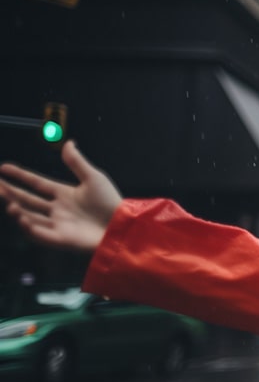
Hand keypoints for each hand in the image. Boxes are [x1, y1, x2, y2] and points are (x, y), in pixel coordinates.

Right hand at [0, 140, 122, 252]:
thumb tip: (68, 142)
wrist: (123, 225)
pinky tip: (21, 217)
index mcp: (65, 194)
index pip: (36, 183)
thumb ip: (77, 162)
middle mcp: (58, 209)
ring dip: (16, 210)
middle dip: (9, 193)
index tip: (3, 168)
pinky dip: (28, 227)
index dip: (20, 176)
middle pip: (27, 200)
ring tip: (8, 202)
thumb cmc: (111, 203)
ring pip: (30, 217)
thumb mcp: (93, 178)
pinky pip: (40, 234)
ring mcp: (58, 224)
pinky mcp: (61, 239)